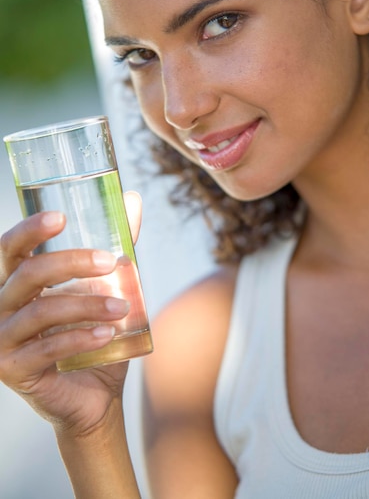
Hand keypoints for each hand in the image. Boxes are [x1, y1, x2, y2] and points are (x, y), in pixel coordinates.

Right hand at [0, 191, 142, 437]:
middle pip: (29, 273)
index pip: (11, 248)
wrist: (94, 393)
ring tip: (123, 306)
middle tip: (110, 262)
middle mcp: (1, 306)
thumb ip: (114, 246)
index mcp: (17, 282)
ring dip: (88, 305)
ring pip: (43, 310)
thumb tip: (132, 200)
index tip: (61, 217)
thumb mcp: (105, 287)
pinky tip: (108, 335)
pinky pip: (47, 348)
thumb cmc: (94, 334)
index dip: (30, 230)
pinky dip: (81, 338)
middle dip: (72, 262)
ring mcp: (2, 339)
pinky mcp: (12, 369)